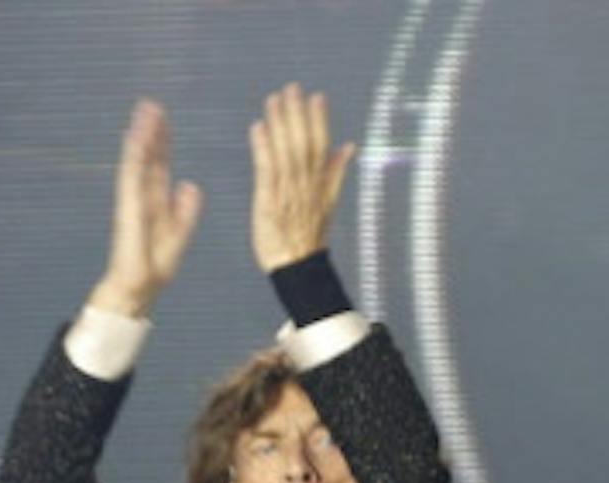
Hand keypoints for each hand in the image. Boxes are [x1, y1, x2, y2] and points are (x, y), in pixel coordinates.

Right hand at [89, 100, 202, 318]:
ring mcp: (133, 199)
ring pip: (138, 160)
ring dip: (141, 136)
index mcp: (157, 201)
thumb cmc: (155, 265)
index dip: (163, 143)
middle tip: (152, 104)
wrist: (140, 286)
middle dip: (151, 131)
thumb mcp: (179, 233)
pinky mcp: (128, 206)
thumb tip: (191, 185)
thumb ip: (186, 210)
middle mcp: (143, 195)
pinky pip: (131, 176)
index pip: (160, 165)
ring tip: (144, 112)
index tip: (164, 119)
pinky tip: (136, 137)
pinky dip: (134, 156)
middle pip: (148, 157)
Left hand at [249, 83, 357, 271]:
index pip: (321, 146)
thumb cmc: (307, 237)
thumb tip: (350, 146)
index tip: (317, 96)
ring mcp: (287, 193)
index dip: (319, 121)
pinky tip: (258, 128)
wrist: (297, 268)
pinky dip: (262, 149)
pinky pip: (266, 171)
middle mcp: (305, 186)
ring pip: (285, 153)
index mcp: (320, 184)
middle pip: (303, 144)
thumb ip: (336, 172)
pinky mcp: (268, 201)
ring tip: (274, 100)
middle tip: (292, 88)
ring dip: (279, 124)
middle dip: (297, 115)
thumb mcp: (328, 203)